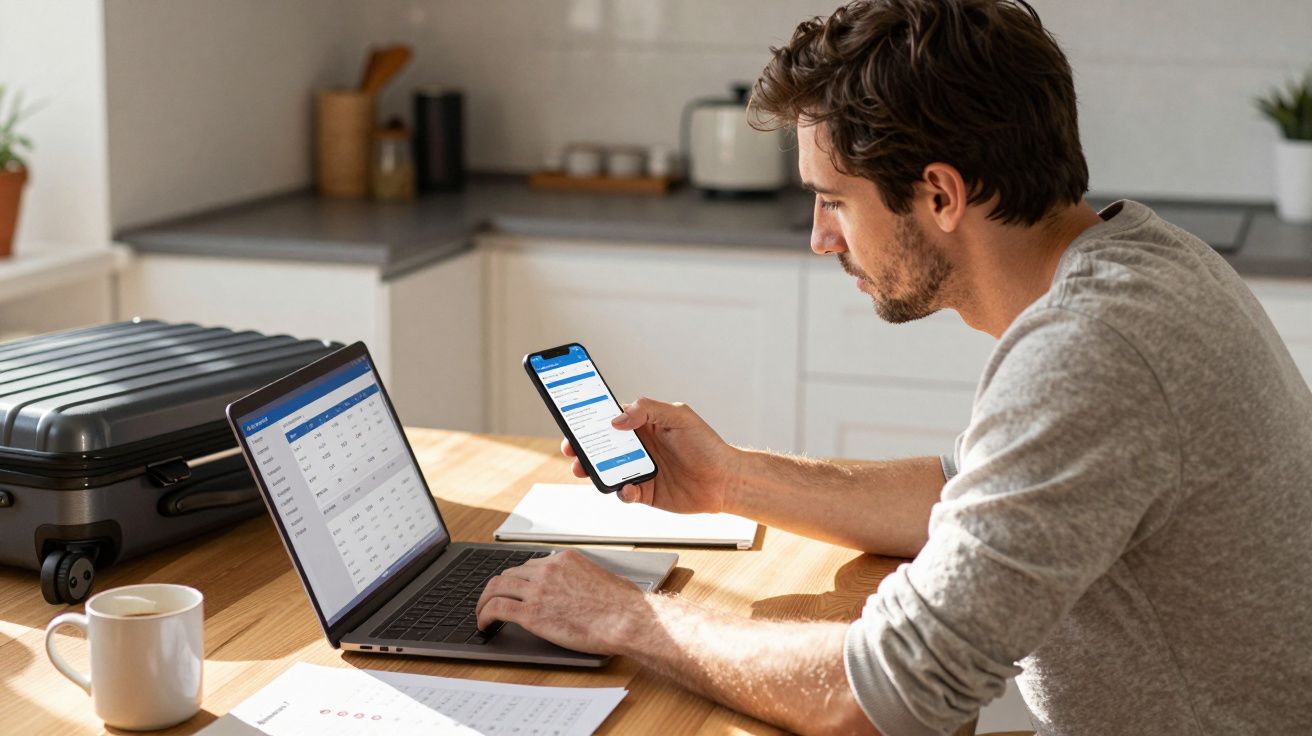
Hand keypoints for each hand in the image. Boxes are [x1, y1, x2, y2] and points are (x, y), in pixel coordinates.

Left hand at [474, 550, 646, 653]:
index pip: (530, 565)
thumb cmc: (622, 604)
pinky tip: (484, 624)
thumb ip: (584, 578)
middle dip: (497, 588)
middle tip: (491, 600)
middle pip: (508, 574)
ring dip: (484, 601)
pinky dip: (484, 615)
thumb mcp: (602, 578)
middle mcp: (547, 570)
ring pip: (496, 588)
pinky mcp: (532, 613)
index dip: (518, 579)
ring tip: (481, 613)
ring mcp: (537, 590)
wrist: (625, 619)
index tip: (513, 589)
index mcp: (563, 560)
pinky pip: (497, 608)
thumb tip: (584, 587)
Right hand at [560, 397, 740, 513]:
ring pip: (606, 470)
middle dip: (582, 447)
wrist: (725, 481)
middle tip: (571, 449)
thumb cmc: (706, 445)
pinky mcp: (645, 493)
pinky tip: (626, 488)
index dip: (590, 420)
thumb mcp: (679, 416)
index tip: (573, 420)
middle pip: (601, 446)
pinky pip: (624, 493)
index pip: (610, 419)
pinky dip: (620, 491)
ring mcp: (640, 470)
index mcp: (644, 425)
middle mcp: (639, 447)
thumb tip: (617, 419)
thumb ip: (648, 410)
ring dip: (592, 470)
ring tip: (584, 469)